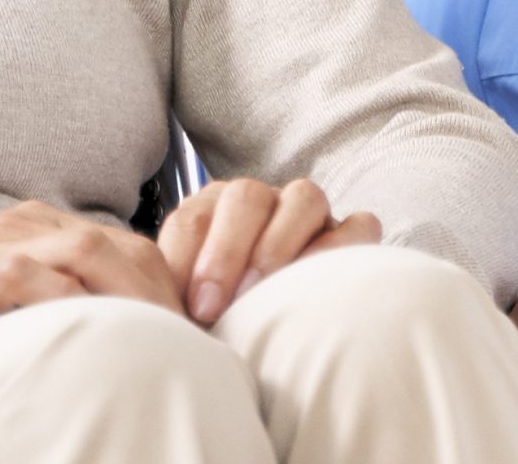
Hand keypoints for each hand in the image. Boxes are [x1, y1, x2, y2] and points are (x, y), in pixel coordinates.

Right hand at [0, 200, 181, 407]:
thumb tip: (142, 359)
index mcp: (37, 233)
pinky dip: (70, 303)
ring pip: (87, 252)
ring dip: (132, 300)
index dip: (172, 295)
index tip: (195, 347)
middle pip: (123, 247)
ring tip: (158, 349)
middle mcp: (20, 229)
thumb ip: (64, 313)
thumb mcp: (12, 317)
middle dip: (165, 298)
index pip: (134, 251)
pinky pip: (31, 276)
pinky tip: (96, 339)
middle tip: (189, 356)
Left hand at [156, 176, 379, 325]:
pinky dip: (345, 247)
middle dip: (229, 251)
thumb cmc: (228, 313)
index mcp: (211, 209)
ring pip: (304, 198)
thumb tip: (159, 310)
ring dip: (282, 244)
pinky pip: (358, 226)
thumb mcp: (194, 302)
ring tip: (267, 295)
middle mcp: (260, 201)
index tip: (197, 308)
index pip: (194, 218)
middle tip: (222, 306)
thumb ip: (176, 293)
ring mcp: (309, 212)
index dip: (193, 260)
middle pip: (245, 197)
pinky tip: (328, 282)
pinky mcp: (353, 232)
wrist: (284, 319)